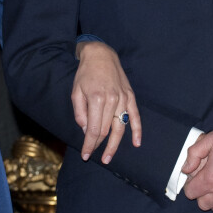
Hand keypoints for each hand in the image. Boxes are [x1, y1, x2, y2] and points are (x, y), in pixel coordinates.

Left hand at [72, 41, 140, 162]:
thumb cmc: (85, 73)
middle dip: (98, 145)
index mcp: (97, 99)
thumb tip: (86, 131)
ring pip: (120, 127)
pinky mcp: (130, 96)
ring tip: (108, 157)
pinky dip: (137, 130)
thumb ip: (80, 113)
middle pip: (106, 130)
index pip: (94, 129)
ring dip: (115, 144)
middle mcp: (112, 100)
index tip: (85, 155)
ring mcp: (123, 98)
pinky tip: (136, 143)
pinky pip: (135, 116)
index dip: (89, 144)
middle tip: (93, 156)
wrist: (100, 55)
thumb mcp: (76, 91)